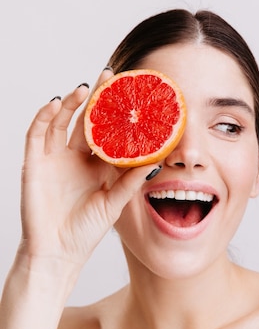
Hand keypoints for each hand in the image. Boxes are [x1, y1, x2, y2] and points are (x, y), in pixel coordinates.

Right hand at [19, 70, 158, 270]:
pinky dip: (44, 117)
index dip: (116, 112)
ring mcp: (54, 158)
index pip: (107, 130)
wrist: (58, 253)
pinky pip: (37, 134)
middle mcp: (76, 157)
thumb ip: (130, 182)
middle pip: (85, 119)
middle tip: (109, 75)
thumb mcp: (114, 203)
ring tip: (85, 88)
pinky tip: (56, 103)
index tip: (131, 93)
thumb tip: (155, 162)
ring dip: (71, 103)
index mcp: (97, 164)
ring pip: (61, 121)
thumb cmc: (86, 231)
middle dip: (96, 97)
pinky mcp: (34, 163)